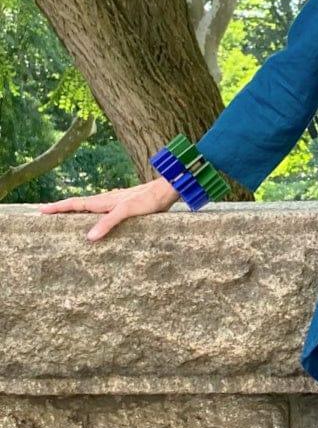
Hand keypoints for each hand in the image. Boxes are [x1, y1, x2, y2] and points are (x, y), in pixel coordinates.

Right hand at [37, 176, 181, 240]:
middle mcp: (106, 200)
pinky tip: (96, 219)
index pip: (75, 204)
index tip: (41, 210)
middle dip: (61, 208)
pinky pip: (102, 211)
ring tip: (63, 216)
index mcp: (104, 201)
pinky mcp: (124, 205)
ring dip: (75, 210)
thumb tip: (89, 237)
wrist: (166, 190)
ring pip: (89, 206)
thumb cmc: (148, 200)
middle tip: (45, 212)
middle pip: (79, 204)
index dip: (58, 207)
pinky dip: (92, 214)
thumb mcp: (127, 212)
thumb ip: (109, 222)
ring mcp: (115, 202)